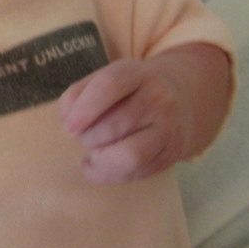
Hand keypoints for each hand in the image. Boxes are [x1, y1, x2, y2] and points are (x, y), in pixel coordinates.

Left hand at [58, 58, 188, 183]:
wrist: (180, 102)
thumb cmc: (127, 93)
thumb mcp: (102, 80)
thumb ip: (77, 96)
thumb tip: (70, 125)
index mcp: (134, 73)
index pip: (110, 85)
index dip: (85, 108)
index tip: (68, 127)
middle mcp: (158, 97)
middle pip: (113, 125)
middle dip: (87, 137)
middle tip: (82, 136)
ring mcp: (168, 127)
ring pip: (129, 154)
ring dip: (100, 158)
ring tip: (93, 152)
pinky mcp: (170, 153)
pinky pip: (135, 172)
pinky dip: (107, 174)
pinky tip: (97, 165)